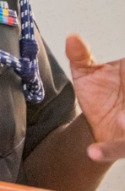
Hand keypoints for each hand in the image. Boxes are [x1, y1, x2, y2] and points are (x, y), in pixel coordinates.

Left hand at [66, 34, 124, 161]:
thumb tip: (72, 38)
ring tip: (120, 121)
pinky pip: (122, 148)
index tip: (124, 78)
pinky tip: (93, 152)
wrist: (98, 121)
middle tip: (122, 114)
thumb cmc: (100, 92)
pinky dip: (110, 149)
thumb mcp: (86, 73)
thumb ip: (80, 56)